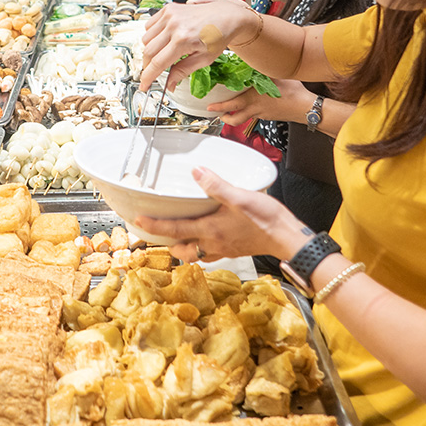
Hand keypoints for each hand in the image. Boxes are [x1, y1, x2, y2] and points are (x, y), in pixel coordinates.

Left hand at [134, 167, 312, 261]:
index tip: (138, 220)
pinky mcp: (233, 250)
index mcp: (210, 230)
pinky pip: (209, 253)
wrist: (288, 238)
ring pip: (194, 253)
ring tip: (177, 235)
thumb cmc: (267, 220)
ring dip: (183, 246)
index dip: (154, 225)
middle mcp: (213, 244)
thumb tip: (196, 172)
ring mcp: (223, 249)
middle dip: (166, 241)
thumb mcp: (240, 197)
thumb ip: (216, 186)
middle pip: (181, 248)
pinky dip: (201, 247)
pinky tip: (206, 237)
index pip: (174, 229)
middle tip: (156, 231)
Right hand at [140, 0, 259, 89]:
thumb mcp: (204, 59)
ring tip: (164, 53)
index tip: (144, 86)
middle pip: (148, 52)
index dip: (148, 77)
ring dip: (150, 50)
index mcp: (183, 40)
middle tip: (154, 72)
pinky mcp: (168, 8)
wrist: (227, 15)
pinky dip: (152, 36)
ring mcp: (169, 15)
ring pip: (146, 39)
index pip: (157, 63)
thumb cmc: (218, 37)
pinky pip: (149, 26)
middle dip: (148, 66)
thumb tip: (169, 85)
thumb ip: (182, 72)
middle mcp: (174, 25)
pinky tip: (164, 39)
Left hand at [207, 79, 311, 124]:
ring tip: (226, 114)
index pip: (232, 103)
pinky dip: (247, 113)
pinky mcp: (267, 117)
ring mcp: (261, 115)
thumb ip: (261, 70)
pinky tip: (249, 106)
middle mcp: (255, 108)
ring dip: (233, 117)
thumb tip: (252, 61)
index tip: (210, 105)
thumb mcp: (275, 75)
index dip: (220, 105)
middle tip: (214, 112)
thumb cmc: (293, 91)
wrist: (305, 107)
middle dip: (222, 114)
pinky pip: (253, 116)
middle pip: (234, 117)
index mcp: (254, 98)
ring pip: (243, 119)